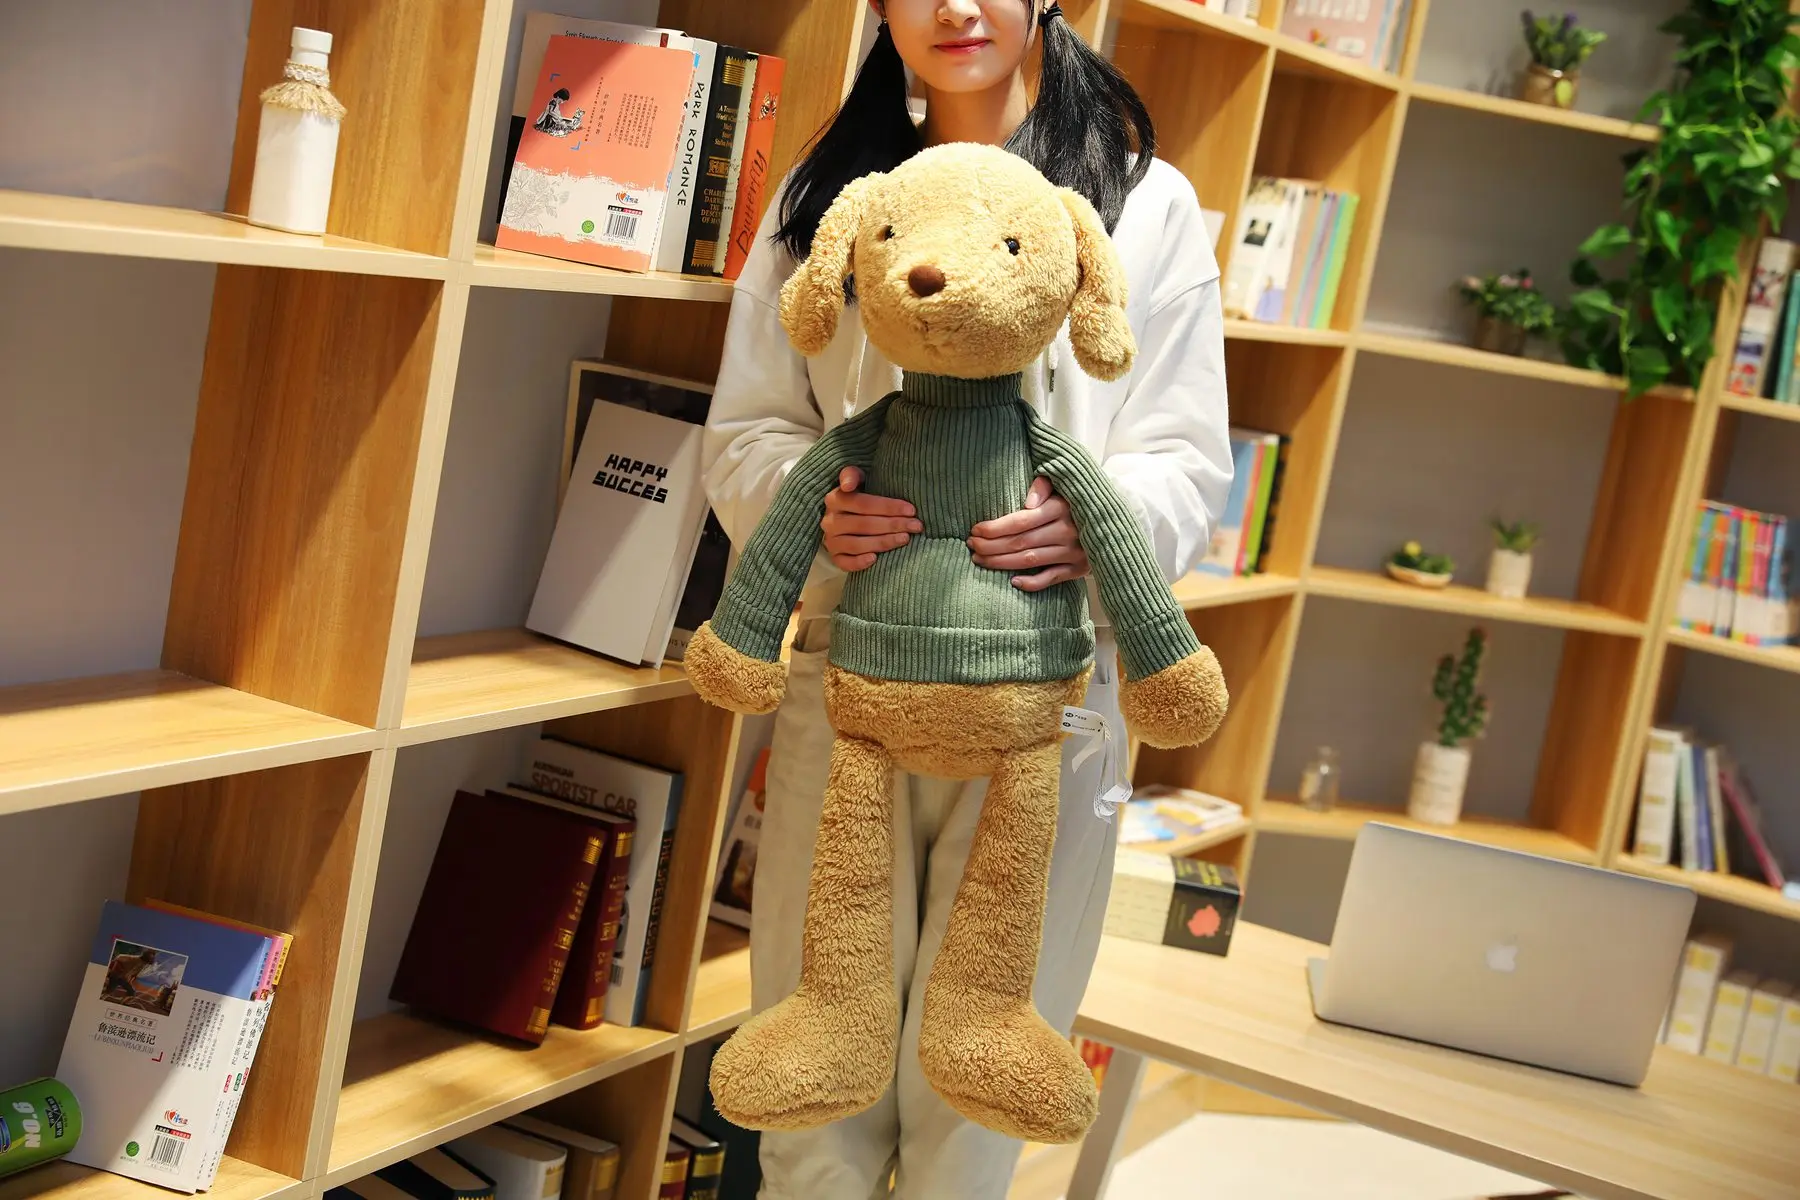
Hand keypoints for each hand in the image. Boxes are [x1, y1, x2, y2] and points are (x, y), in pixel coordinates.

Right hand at [822, 466, 920, 571]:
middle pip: (864, 524)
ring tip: (905, 539)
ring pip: (857, 544)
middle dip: (894, 525)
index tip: (912, 510)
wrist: (844, 516)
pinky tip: (875, 559)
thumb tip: (847, 485)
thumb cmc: (858, 496)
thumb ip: (853, 475)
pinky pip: (845, 563)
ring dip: (883, 542)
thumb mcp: (857, 481)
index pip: (864, 504)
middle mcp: (830, 521)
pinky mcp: (834, 557)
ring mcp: (831, 540)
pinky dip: (859, 563)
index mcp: (835, 499)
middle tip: (916, 526)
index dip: (889, 507)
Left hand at [967, 476, 1089, 591]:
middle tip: (972, 545)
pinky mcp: (1079, 569)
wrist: (1110, 520)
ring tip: (979, 560)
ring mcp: (1074, 552)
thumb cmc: (1075, 500)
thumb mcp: (1062, 485)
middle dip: (991, 546)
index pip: (1021, 521)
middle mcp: (1068, 531)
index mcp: (1062, 508)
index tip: (975, 529)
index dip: (995, 527)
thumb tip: (1027, 501)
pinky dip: (1032, 582)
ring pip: (1031, 561)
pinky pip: (1051, 578)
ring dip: (1001, 562)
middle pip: (1021, 542)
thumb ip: (1043, 485)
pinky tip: (1012, 581)